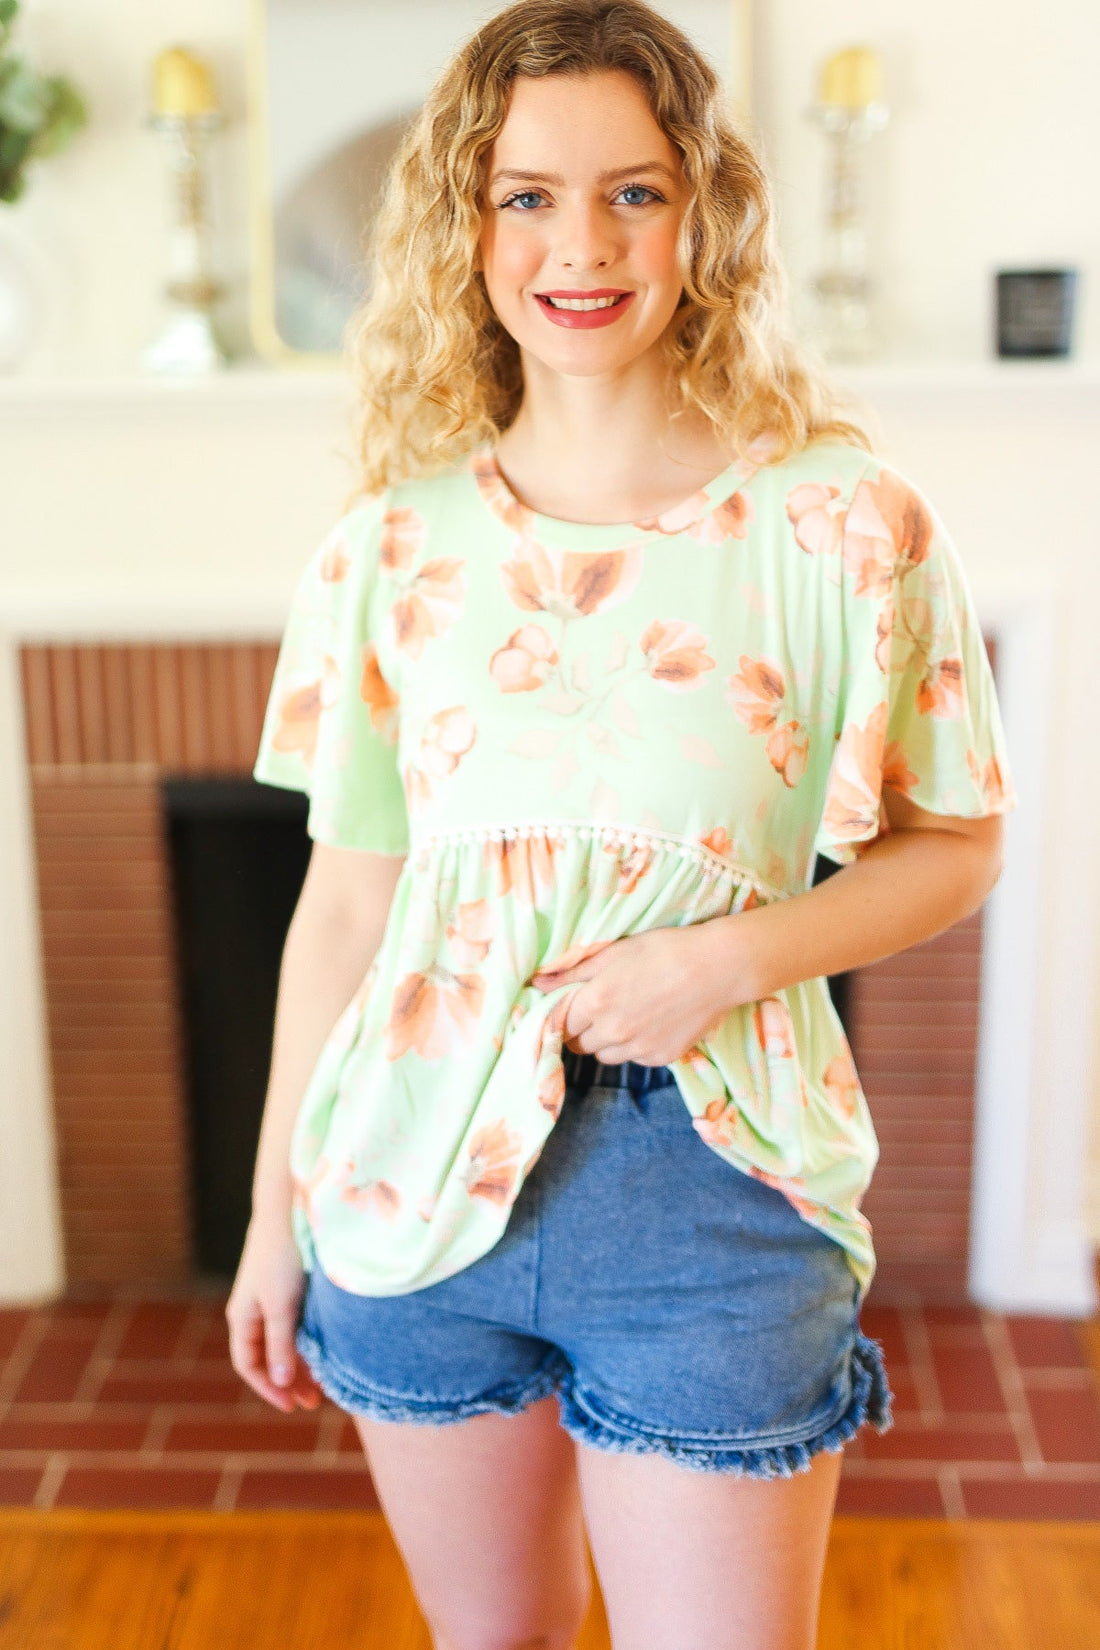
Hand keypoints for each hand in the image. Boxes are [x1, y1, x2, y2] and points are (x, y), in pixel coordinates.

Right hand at [226, 1216, 323, 1413]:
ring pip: (281, 1344)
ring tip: (323, 1385)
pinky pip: (291, 1327)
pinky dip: (304, 1344)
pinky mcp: (285, 1289)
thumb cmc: (282, 1259)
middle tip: (313, 1402)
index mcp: (242, 1318)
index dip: (268, 1389)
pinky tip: (322, 1352)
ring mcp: (268, 1301)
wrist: (287, 1214)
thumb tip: (280, 1382)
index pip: (249, 1366)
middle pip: (267, 1358)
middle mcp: (252, 1312)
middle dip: (288, 1382)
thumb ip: (280, 1345)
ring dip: (299, 1365)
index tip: (292, 1406)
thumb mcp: (282, 1306)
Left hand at [530, 925, 730, 1066]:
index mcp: (596, 1002)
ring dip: (606, 1041)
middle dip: (582, 1029)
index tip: (570, 1005)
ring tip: (626, 1014)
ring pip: (605, 1056)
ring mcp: (638, 1048)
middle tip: (599, 1008)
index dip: (561, 1015)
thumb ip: (572, 971)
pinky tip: (651, 1021)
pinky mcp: (660, 1058)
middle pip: (578, 1044)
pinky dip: (634, 1046)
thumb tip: (536, 983)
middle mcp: (613, 1031)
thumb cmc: (665, 950)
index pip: (559, 1023)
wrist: (718, 967)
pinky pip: (634, 1058)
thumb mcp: (615, 952)